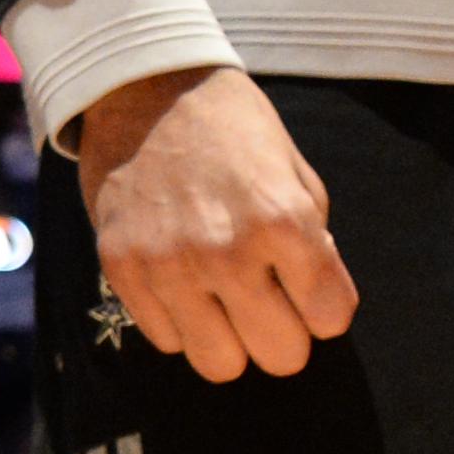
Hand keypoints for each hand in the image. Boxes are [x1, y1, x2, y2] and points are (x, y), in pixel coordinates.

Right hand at [76, 65, 360, 384]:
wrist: (144, 88)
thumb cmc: (233, 130)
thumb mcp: (295, 173)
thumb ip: (313, 242)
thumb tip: (313, 304)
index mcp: (283, 220)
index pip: (332, 320)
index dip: (324, 304)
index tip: (305, 284)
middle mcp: (227, 250)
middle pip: (281, 357)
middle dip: (282, 332)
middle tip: (267, 299)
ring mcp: (169, 264)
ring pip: (221, 364)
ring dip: (228, 337)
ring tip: (220, 298)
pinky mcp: (122, 267)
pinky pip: (166, 340)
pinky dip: (179, 320)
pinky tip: (180, 278)